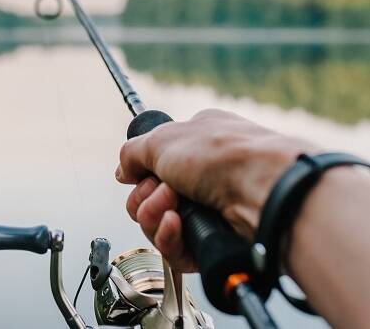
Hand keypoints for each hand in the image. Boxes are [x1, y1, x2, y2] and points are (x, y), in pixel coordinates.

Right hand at [115, 109, 317, 271]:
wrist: (264, 190)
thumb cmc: (223, 155)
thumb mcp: (163, 138)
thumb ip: (132, 153)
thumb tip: (123, 171)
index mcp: (196, 143)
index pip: (153, 165)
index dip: (141, 173)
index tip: (141, 174)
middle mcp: (203, 176)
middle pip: (149, 198)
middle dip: (145, 197)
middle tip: (164, 190)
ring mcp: (209, 210)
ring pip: (157, 225)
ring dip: (154, 215)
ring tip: (173, 207)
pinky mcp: (213, 241)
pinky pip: (174, 249)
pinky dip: (169, 238)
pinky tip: (177, 225)